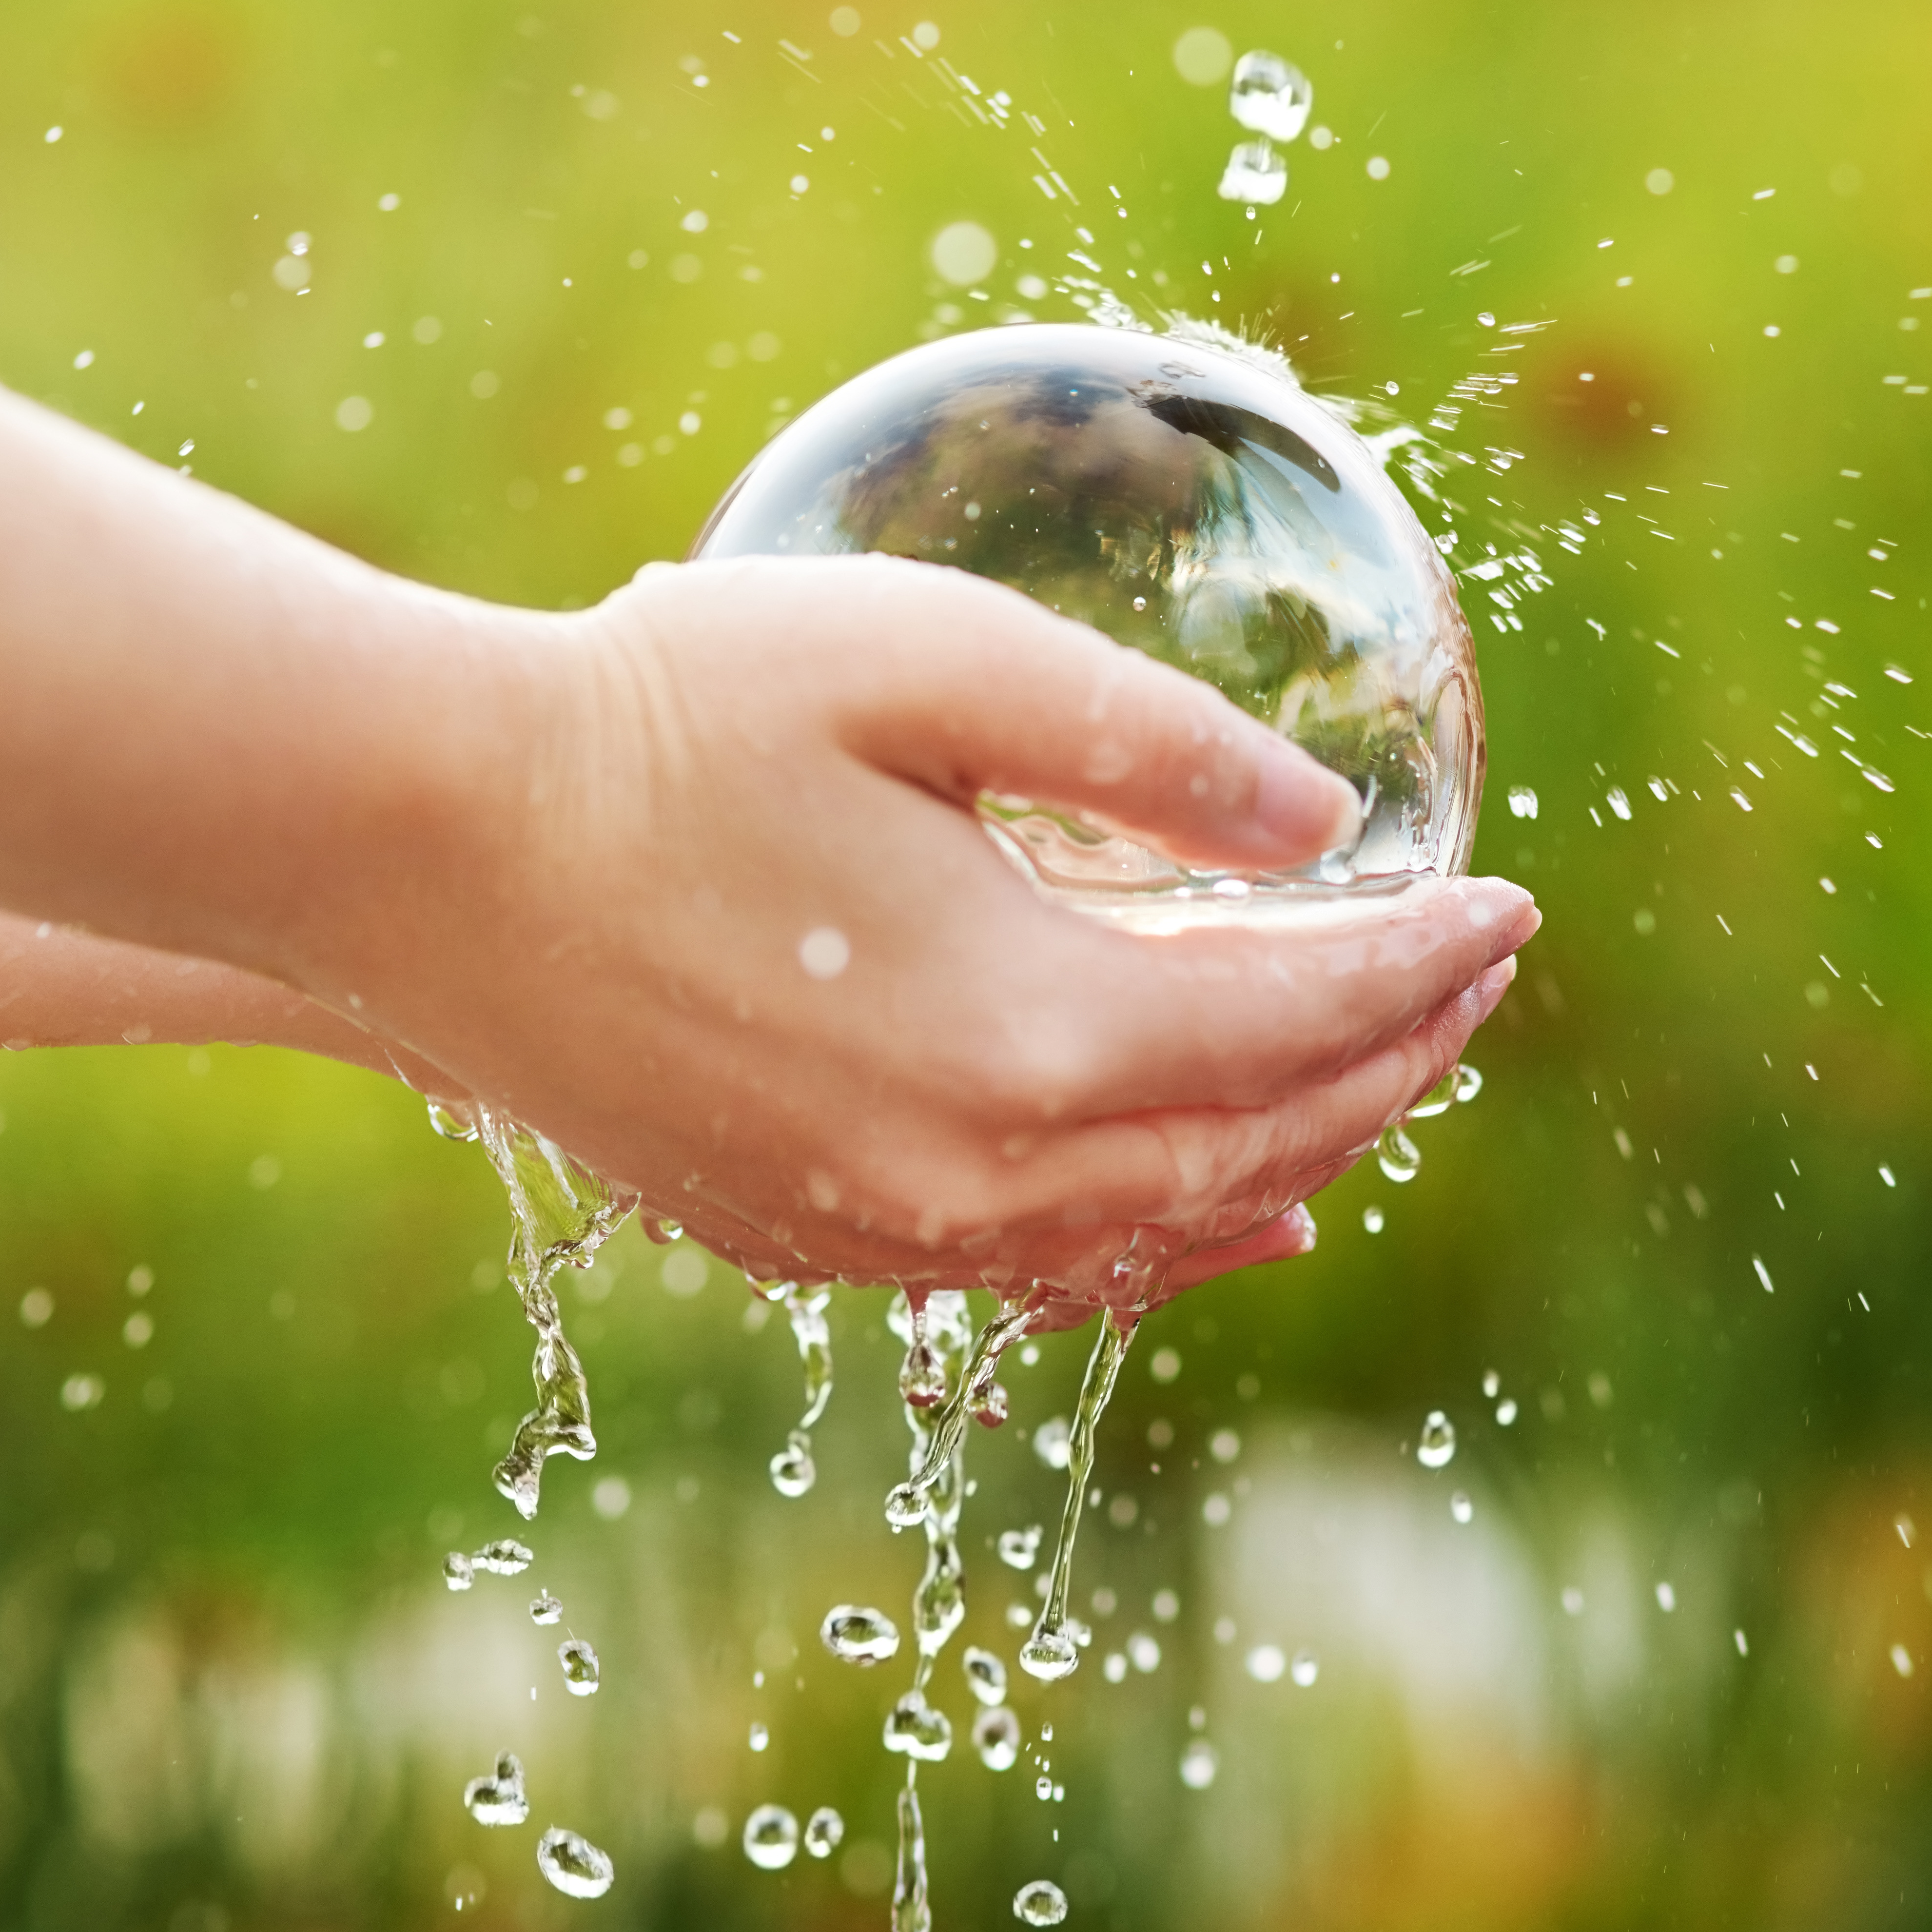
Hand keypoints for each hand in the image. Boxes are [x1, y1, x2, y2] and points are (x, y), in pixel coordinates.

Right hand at [295, 555, 1533, 1302]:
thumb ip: (1146, 749)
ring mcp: (878, 1223)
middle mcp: (970, 1168)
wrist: (420, 846)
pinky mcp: (796, 1232)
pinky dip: (1158, 1235)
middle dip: (1389, 1062)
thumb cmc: (666, 718)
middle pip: (1255, 1138)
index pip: (1302, 1016)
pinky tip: (1220, 1210)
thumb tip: (1317, 835)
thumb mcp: (930, 662)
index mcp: (1027, 1028)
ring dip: (1292, 1155)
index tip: (1511, 907)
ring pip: (1157, 1226)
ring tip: (1379, 1090)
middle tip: (1469, 982)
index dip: (1425, 964)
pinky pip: (1034, 1269)